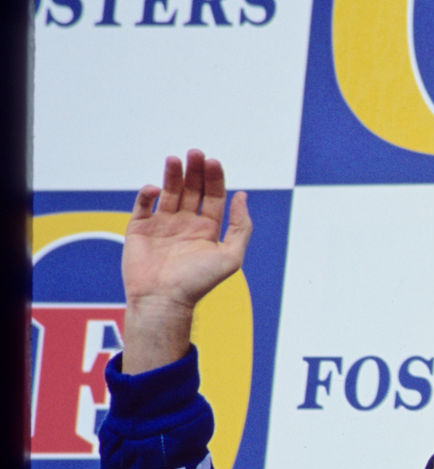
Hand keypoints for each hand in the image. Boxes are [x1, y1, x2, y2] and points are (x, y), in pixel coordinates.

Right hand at [120, 149, 251, 372]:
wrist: (164, 299)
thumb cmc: (199, 282)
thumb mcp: (231, 256)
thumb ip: (240, 227)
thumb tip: (244, 197)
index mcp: (207, 229)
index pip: (213, 196)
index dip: (214, 178)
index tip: (212, 161)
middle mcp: (185, 224)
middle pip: (191, 189)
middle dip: (194, 170)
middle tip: (195, 153)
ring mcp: (162, 224)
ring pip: (168, 192)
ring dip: (172, 174)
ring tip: (176, 159)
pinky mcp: (139, 228)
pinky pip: (143, 205)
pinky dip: (148, 193)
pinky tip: (156, 189)